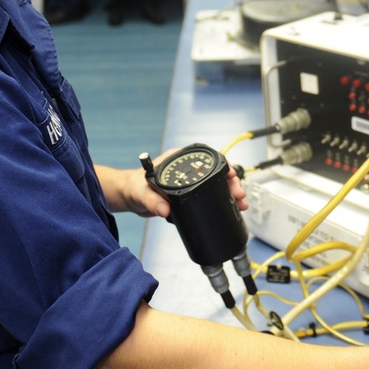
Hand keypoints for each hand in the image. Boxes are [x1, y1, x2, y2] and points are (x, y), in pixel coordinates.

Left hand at [96, 156, 247, 219]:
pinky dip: (220, 202)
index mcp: (178, 160)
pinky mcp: (188, 195)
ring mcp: (189, 181)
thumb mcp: (141, 193)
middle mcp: (187, 168)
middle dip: (231, 183)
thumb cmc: (133, 187)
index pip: (207, 159)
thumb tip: (164, 209)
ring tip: (239, 204)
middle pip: (215, 173)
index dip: (223, 166)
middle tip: (238, 195)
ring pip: (215, 185)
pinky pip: (208, 196)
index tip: (231, 175)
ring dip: (228, 194)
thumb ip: (152, 201)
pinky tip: (229, 208)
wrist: (129, 198)